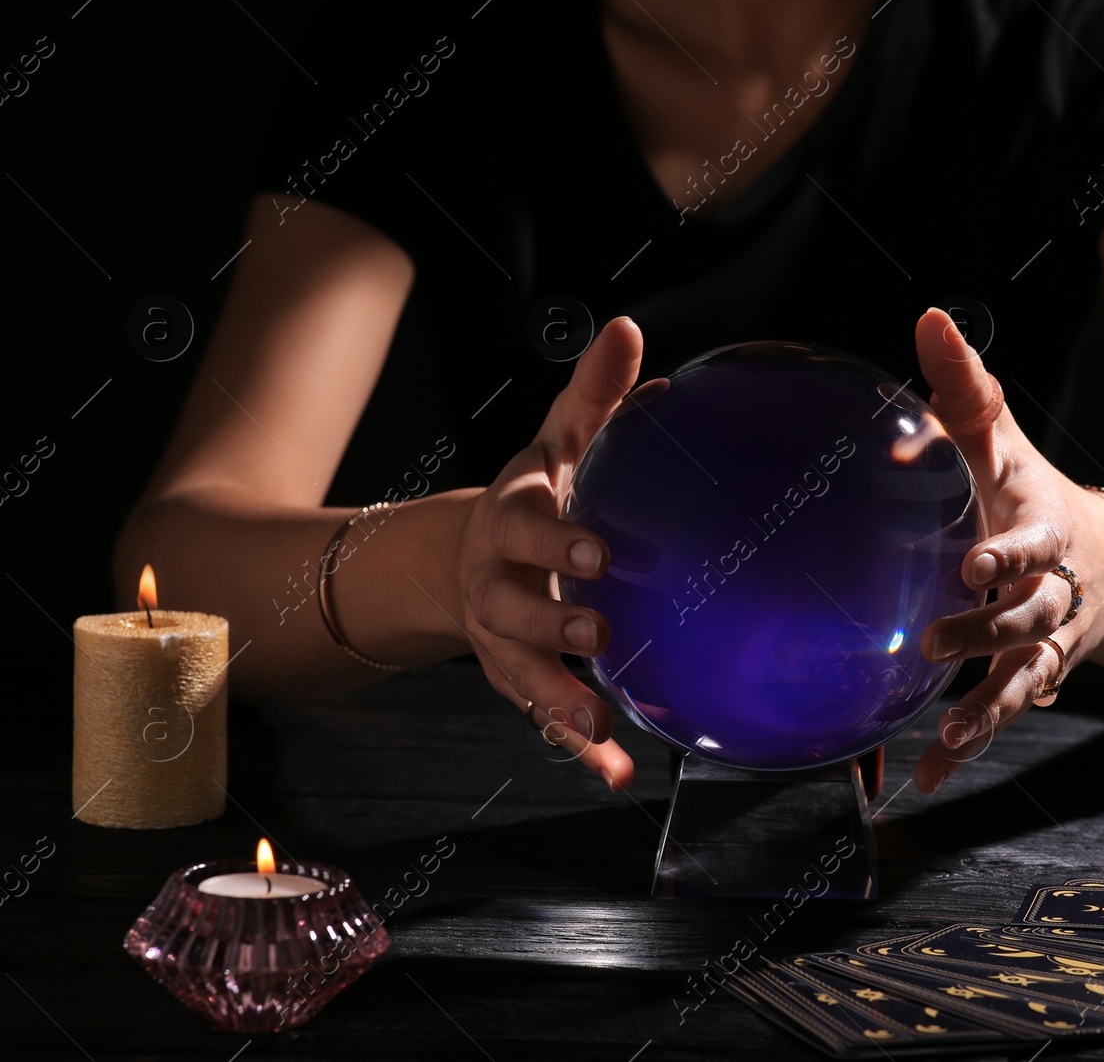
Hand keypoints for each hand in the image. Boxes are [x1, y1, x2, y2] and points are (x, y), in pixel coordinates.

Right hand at [457, 317, 642, 790]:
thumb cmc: (537, 497)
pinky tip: (618, 773)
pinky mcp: (521, 680)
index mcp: (510, 521)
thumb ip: (592, 396)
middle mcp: (496, 584)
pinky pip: (548, 719)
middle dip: (550, 620)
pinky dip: (579, 748)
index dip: (556, 540)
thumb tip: (628, 331)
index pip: (526, 527)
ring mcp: (503, 640)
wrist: (475, 558)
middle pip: (512, 608)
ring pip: (523, 673)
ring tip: (601, 721)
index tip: (600, 550)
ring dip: (559, 697)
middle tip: (599, 626)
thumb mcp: (558, 442)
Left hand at [911, 309, 1103, 793]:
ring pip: (1021, 681)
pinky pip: (1002, 715)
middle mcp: (1054, 594)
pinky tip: (926, 779)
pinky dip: (967, 749)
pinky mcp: (1035, 678)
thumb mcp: (1004, 444)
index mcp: (1045, 533)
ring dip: (985, 712)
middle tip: (935, 643)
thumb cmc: (1035, 495)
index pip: (1031, 544)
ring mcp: (1049, 644)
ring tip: (949, 742)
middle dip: (987, 633)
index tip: (975, 564)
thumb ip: (965, 389)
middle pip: (1028, 620)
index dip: (1008, 556)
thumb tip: (927, 317)